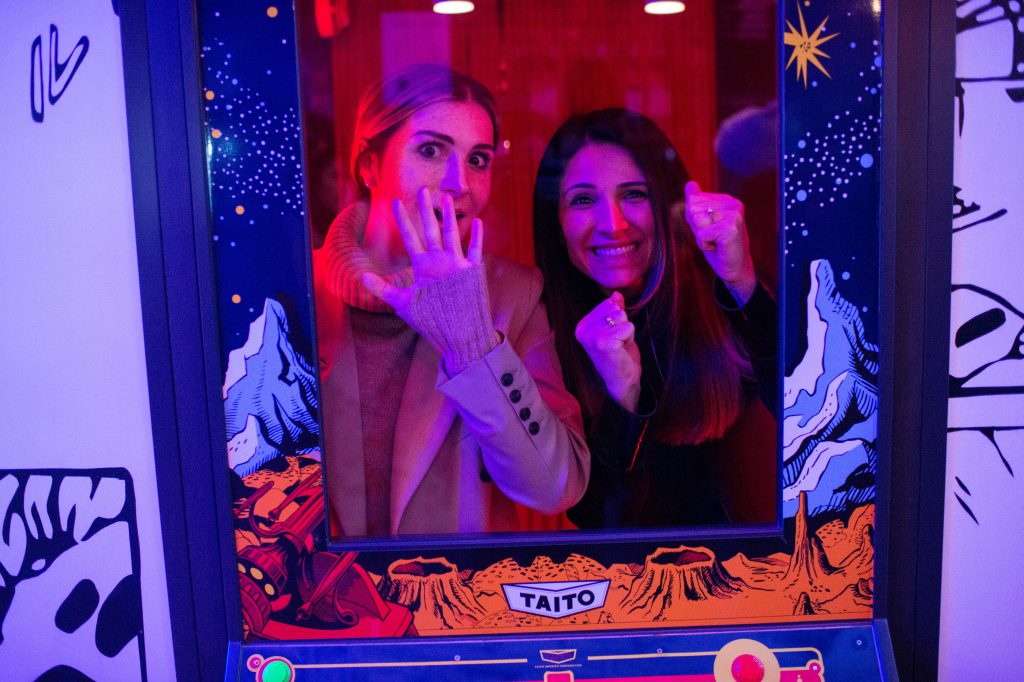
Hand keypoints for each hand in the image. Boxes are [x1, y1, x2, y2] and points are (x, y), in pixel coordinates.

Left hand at [362, 187, 482, 310]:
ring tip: (447, 199)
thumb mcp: (403, 304)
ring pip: (452, 235)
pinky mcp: (471, 273)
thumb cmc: (430, 321)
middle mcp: (439, 262)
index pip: (410, 238)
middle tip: (423, 189)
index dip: (403, 220)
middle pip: (431, 230)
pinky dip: (477, 238)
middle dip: (426, 210)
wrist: (457, 335)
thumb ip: (383, 289)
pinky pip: (475, 251)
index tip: (395, 202)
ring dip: (449, 217)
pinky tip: (477, 222)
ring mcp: (456, 265)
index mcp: (423, 267)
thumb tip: (360, 276)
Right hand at [575, 291, 641, 411]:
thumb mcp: (615, 329)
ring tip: (620, 346)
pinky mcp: (604, 343)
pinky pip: (628, 327)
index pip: (608, 304)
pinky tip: (622, 350)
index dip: (617, 320)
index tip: (613, 337)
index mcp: (582, 325)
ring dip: (627, 332)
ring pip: (622, 317)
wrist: (622, 381)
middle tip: (618, 343)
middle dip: (623, 324)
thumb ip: (614, 310)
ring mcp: (592, 337)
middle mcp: (583, 330)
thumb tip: (616, 294)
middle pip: (615, 309)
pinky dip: (630, 338)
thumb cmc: (619, 355)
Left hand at [682, 180, 756, 305]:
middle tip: (714, 238)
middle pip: (693, 209)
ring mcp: (734, 214)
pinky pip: (702, 235)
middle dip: (697, 228)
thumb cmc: (718, 246)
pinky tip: (719, 247)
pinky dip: (705, 245)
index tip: (711, 229)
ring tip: (716, 242)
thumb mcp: (704, 223)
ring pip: (697, 220)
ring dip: (701, 237)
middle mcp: (733, 203)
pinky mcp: (731, 229)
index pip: (693, 200)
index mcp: (726, 199)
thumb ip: (696, 203)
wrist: (735, 269)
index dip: (695, 220)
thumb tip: (690, 184)